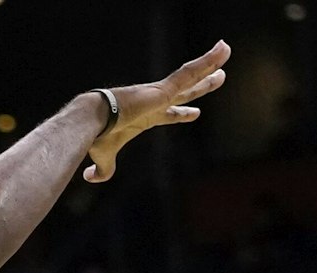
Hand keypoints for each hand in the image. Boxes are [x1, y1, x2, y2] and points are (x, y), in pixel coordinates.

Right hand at [83, 40, 229, 183]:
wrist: (91, 121)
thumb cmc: (96, 136)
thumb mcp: (104, 157)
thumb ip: (102, 170)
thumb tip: (90, 177)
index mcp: (144, 117)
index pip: (169, 114)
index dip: (182, 113)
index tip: (196, 113)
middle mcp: (155, 103)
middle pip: (186, 92)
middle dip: (203, 86)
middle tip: (219, 77)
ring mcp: (160, 94)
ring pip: (191, 76)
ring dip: (210, 63)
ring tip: (226, 50)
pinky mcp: (162, 90)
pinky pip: (189, 72)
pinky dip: (206, 61)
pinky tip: (222, 50)